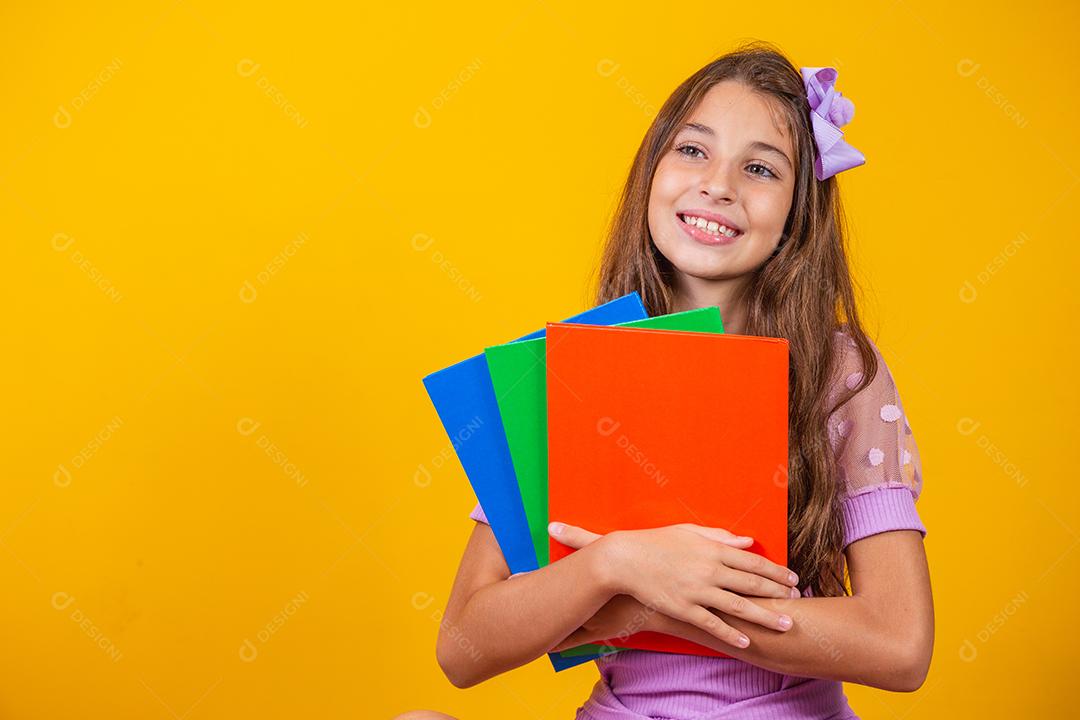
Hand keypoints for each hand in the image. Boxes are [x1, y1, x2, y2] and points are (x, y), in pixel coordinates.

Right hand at [549, 521, 798, 649]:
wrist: (624, 559)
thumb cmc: (656, 542)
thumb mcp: (689, 531)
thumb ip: (721, 536)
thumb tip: (748, 541)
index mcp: (712, 548)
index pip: (753, 561)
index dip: (776, 571)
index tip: (793, 578)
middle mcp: (710, 570)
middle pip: (752, 583)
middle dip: (778, 593)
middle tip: (797, 601)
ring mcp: (697, 591)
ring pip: (739, 606)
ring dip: (765, 617)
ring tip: (786, 625)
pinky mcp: (684, 608)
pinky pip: (712, 624)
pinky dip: (730, 634)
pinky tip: (746, 641)